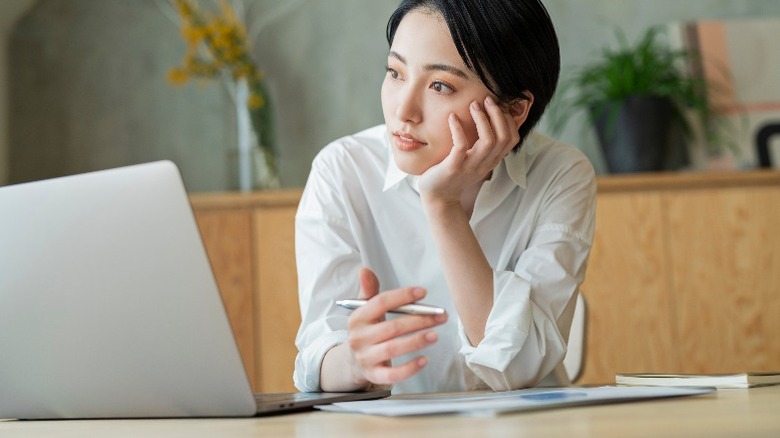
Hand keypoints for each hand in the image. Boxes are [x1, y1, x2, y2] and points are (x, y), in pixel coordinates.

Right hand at [345, 267, 446, 386]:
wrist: (352, 362)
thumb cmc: (367, 332)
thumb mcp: (366, 311)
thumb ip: (370, 291)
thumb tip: (365, 270)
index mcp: (357, 318)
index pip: (380, 303)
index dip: (403, 296)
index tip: (423, 293)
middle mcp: (359, 338)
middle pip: (392, 327)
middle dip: (419, 320)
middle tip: (440, 316)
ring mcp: (365, 358)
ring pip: (393, 349)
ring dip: (417, 341)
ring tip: (435, 335)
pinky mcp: (373, 375)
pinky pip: (392, 374)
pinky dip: (410, 368)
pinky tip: (425, 359)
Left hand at [418, 95, 519, 204]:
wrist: (438, 198)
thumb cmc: (454, 174)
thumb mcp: (474, 160)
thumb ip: (482, 146)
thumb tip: (486, 121)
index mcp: (491, 161)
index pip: (512, 139)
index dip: (509, 120)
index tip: (499, 106)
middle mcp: (485, 164)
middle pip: (503, 137)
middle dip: (498, 114)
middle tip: (487, 99)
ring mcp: (470, 166)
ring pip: (488, 141)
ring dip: (482, 119)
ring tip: (473, 105)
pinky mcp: (453, 168)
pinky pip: (460, 146)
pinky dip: (458, 129)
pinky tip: (452, 117)